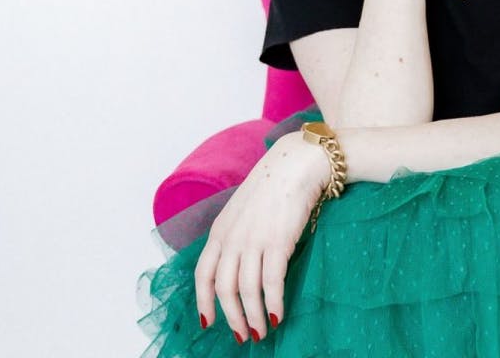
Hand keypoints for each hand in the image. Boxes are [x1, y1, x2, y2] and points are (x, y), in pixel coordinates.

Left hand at [194, 131, 329, 342]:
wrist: (296, 163)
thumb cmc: (273, 186)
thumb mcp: (242, 210)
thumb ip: (235, 236)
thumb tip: (237, 266)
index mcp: (220, 230)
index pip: (203, 274)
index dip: (203, 302)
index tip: (209, 322)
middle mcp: (232, 237)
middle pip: (223, 288)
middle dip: (231, 317)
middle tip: (242, 335)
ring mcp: (254, 240)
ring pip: (246, 290)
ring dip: (253, 316)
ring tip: (261, 331)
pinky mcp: (278, 241)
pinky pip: (271, 281)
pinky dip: (273, 303)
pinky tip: (278, 315)